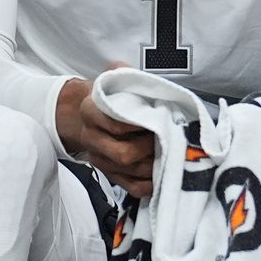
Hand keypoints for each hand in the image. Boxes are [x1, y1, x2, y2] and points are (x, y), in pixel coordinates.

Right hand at [57, 76, 155, 196]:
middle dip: (149, 148)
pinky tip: (163, 173)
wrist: (91, 112)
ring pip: (129, 171)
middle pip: (123, 154)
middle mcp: (91, 138)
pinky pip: (132, 187)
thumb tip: (143, 79)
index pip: (116, 124)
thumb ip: (124, 73)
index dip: (139, 125)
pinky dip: (150, 184)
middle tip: (166, 138)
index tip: (156, 118)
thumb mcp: (113, 76)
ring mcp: (100, 159)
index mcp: (90, 111)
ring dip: (154, 164)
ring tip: (170, 153)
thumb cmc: (110, 95)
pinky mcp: (110, 174)